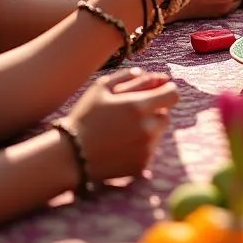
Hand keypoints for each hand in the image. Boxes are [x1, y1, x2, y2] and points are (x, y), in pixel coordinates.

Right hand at [62, 68, 178, 184]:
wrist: (69, 156)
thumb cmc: (84, 117)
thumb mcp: (101, 88)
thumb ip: (130, 76)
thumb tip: (158, 76)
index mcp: (139, 106)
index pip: (173, 94)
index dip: (166, 90)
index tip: (158, 91)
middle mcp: (147, 129)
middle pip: (166, 114)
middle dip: (154, 111)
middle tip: (132, 113)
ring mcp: (146, 149)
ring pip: (159, 132)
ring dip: (148, 128)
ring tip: (122, 130)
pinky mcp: (142, 165)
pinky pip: (150, 149)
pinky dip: (141, 145)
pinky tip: (121, 145)